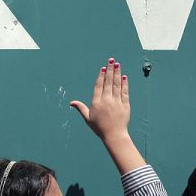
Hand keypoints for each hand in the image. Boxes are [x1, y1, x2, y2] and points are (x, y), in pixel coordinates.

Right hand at [70, 58, 145, 173]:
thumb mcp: (88, 118)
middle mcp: (106, 100)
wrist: (114, 135)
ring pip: (117, 85)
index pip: (99, 86)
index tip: (103, 68)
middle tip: (111, 60)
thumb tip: (71, 102)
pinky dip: (124, 84)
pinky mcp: (125, 105)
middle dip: (110, 70)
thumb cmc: (99, 128)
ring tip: (118, 64)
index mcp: (97, 102)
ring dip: (117, 73)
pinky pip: (124, 92)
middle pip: (108, 82)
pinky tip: (124, 77)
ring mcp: (116, 102)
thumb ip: (80, 108)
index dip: (101, 76)